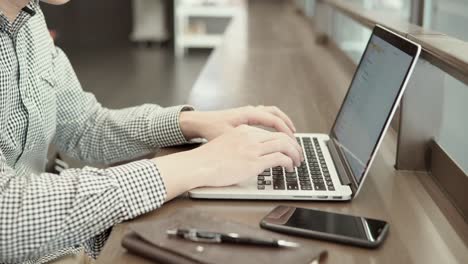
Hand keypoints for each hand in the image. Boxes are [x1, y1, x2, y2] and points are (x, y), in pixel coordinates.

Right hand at [154, 125, 302, 199]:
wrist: (197, 165)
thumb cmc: (207, 160)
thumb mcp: (225, 144)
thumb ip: (239, 145)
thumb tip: (249, 155)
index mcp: (243, 130)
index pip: (270, 131)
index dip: (283, 139)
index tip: (287, 147)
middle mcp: (249, 136)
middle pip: (281, 135)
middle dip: (294, 145)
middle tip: (298, 155)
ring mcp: (252, 148)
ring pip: (284, 145)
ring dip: (294, 154)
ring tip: (297, 162)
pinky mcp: (253, 162)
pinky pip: (279, 158)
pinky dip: (288, 162)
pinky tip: (289, 168)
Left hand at [180, 106, 296, 140]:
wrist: (198, 122)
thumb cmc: (211, 129)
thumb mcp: (230, 138)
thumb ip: (247, 144)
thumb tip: (264, 152)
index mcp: (249, 114)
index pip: (274, 121)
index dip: (286, 133)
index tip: (293, 144)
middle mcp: (251, 110)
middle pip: (277, 115)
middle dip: (288, 127)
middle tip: (295, 141)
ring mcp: (248, 112)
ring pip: (272, 113)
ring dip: (282, 123)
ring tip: (290, 135)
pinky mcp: (245, 116)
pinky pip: (265, 116)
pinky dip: (274, 122)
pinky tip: (275, 133)